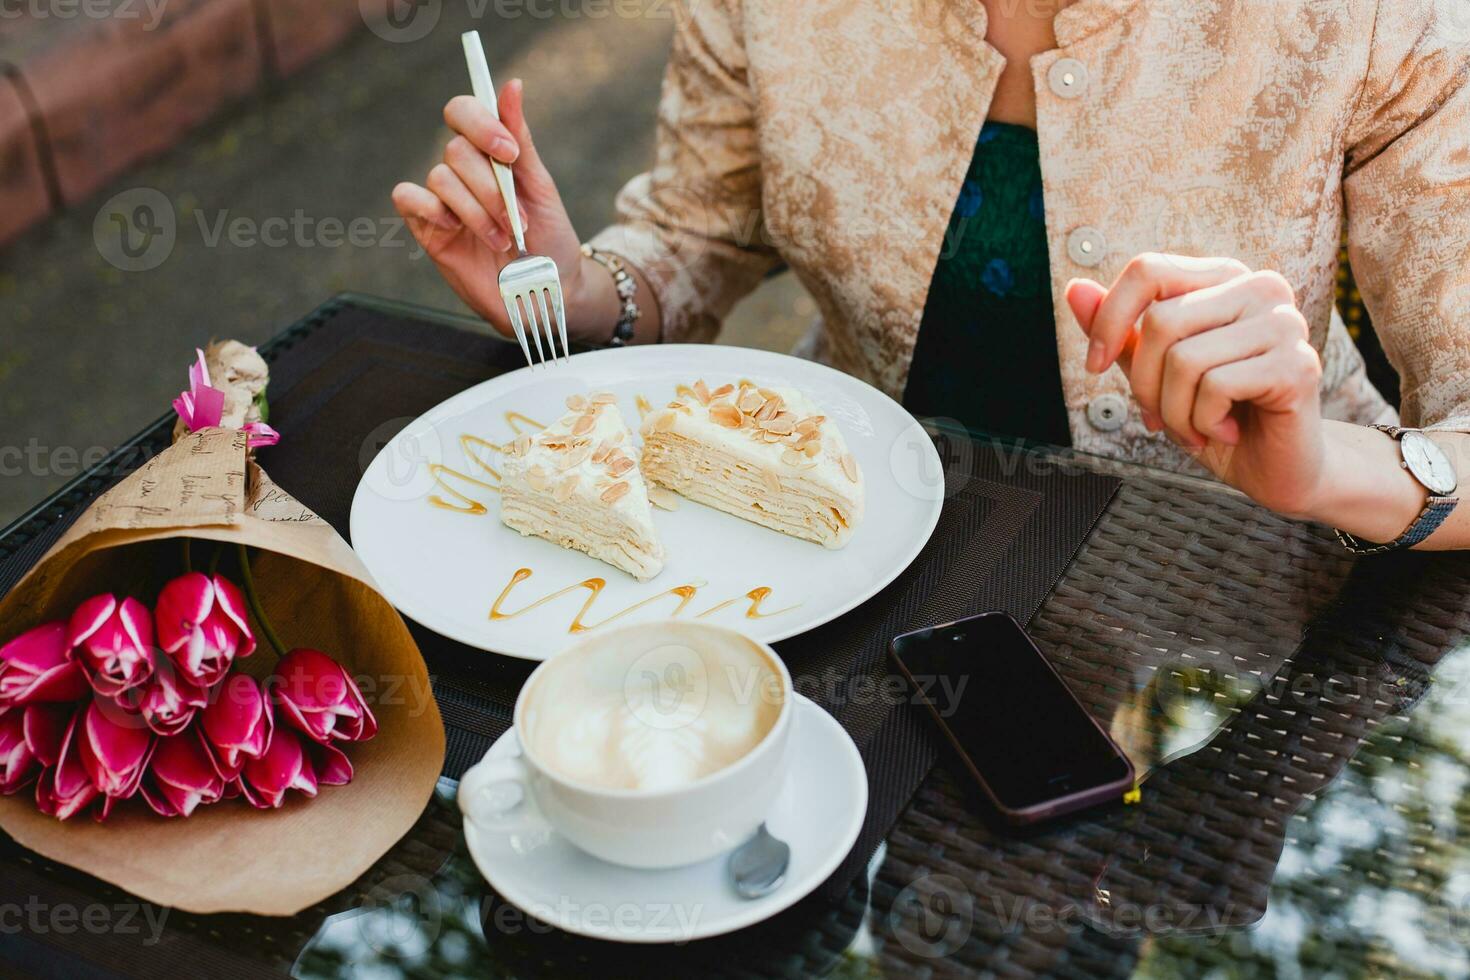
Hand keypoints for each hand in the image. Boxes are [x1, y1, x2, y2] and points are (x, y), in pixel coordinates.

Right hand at [392, 80, 588, 338]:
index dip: (481, 123)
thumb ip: (520, 140)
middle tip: (517, 220)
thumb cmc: (551, 240)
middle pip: (455, 149)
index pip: (464, 111)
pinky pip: (408, 198)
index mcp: (490, 154)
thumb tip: (511, 85)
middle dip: (491, 187)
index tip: (509, 153)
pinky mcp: (429, 230)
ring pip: (440, 177)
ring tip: (504, 240)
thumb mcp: (541, 188)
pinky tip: (454, 228)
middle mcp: (464, 173)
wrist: (550, 293)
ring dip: (477, 211)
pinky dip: (429, 208)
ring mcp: (444, 201)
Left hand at [1065, 254, 1327, 515]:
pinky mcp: (1298, 363)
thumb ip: (1119, 333)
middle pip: (1159, 321)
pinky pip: (1215, 386)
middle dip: (1145, 384)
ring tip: (1197, 427)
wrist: (1276, 467)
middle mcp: (1259, 287)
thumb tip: (1075, 288)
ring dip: (1175, 412)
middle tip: (1163, 417)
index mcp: (1223, 279)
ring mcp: (1284, 322)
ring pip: (1184, 359)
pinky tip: (1226, 431)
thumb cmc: (1214, 416)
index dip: (1109, 319)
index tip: (1095, 366)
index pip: (1148, 270)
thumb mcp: (1154, 375)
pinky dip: (1204, 422)